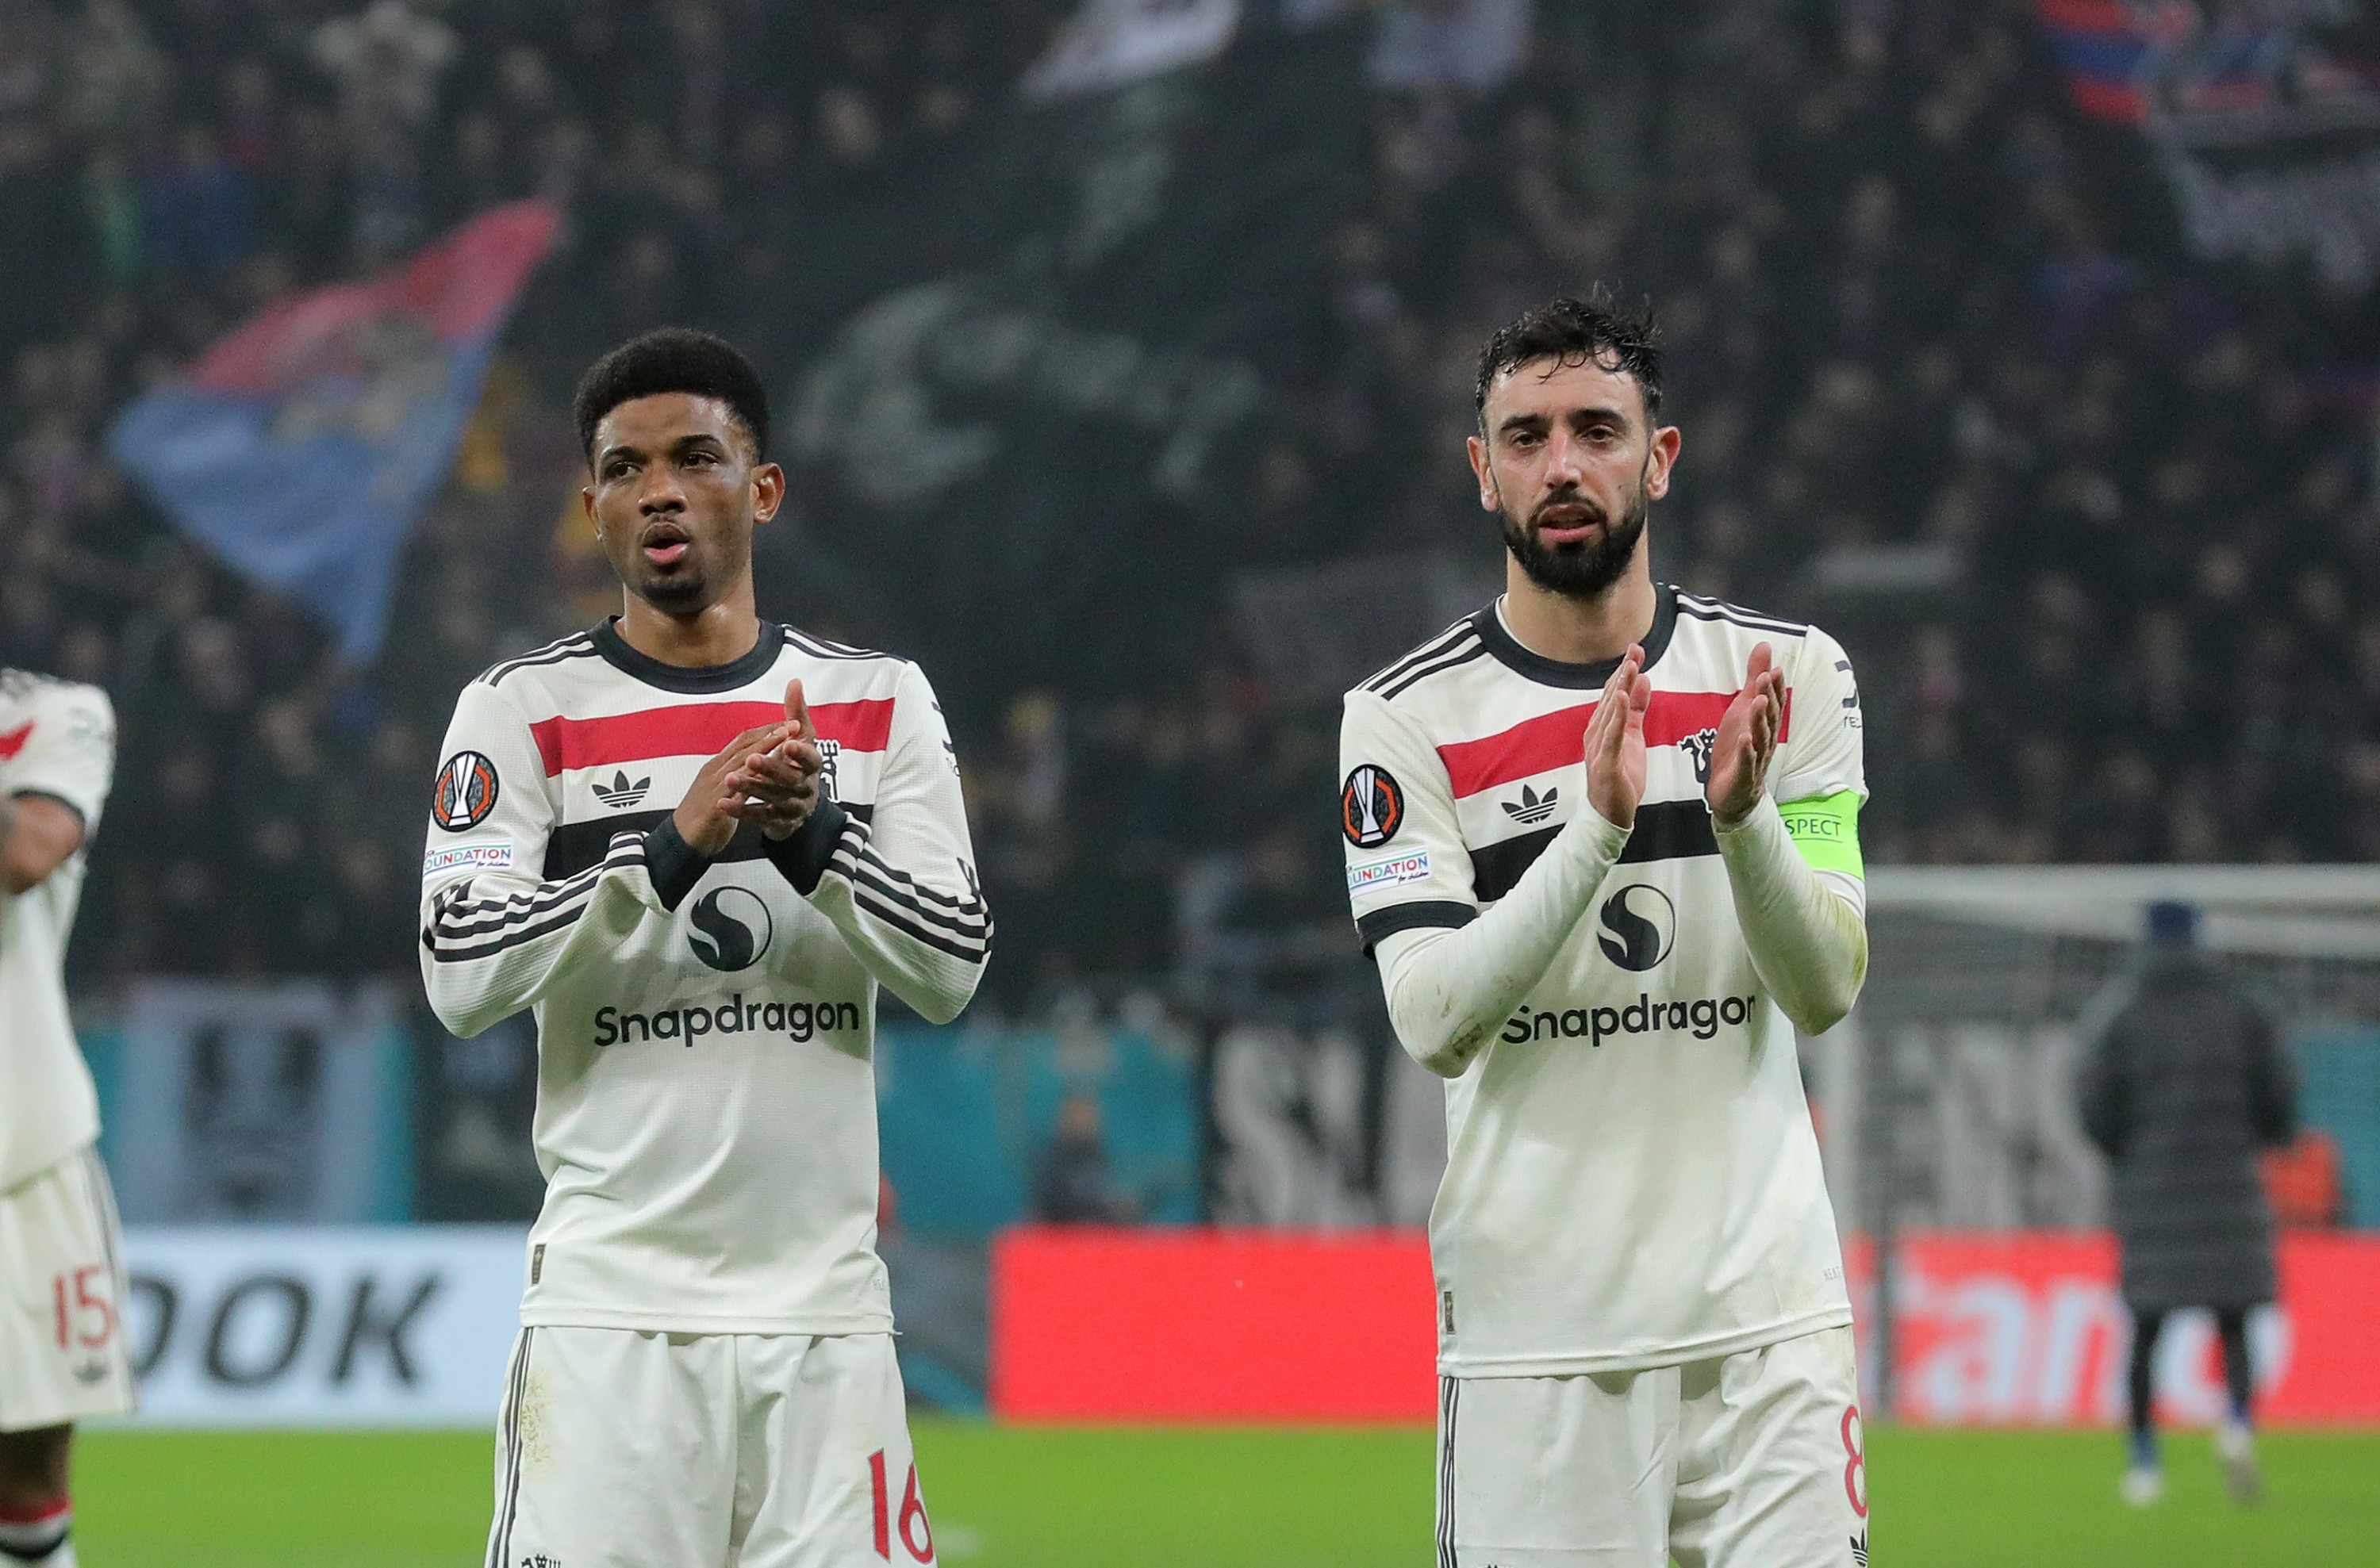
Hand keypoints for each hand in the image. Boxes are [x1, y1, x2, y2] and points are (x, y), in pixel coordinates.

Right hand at [670, 703, 811, 855]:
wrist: (680, 841)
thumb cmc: (703, 817)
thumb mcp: (724, 792)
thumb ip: (740, 779)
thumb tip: (759, 768)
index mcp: (717, 767)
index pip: (743, 742)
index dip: (766, 731)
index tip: (788, 723)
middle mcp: (715, 771)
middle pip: (744, 746)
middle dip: (770, 734)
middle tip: (793, 725)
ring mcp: (712, 786)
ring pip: (739, 762)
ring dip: (763, 749)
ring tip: (783, 739)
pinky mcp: (712, 805)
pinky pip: (732, 790)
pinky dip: (749, 779)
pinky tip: (765, 773)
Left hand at [721, 678, 825, 841]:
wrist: (800, 806)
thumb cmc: (798, 764)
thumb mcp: (802, 739)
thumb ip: (797, 712)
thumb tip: (795, 681)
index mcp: (812, 765)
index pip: (811, 758)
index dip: (801, 751)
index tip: (789, 742)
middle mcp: (806, 787)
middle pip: (790, 778)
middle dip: (771, 768)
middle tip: (752, 759)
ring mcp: (793, 806)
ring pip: (772, 797)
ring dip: (751, 788)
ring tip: (730, 779)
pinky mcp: (777, 821)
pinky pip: (759, 817)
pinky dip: (742, 810)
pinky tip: (723, 804)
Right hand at [1585, 644, 1649, 828]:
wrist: (1610, 813)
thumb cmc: (1620, 775)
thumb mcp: (1634, 737)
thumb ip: (1638, 710)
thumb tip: (1644, 681)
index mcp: (1603, 726)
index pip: (1615, 693)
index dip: (1625, 671)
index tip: (1636, 649)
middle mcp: (1597, 733)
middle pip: (1612, 698)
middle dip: (1624, 674)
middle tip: (1635, 651)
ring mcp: (1599, 747)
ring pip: (1611, 713)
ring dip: (1621, 688)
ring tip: (1631, 667)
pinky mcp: (1606, 762)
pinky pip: (1612, 736)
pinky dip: (1617, 717)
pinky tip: (1623, 699)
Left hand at [1707, 643, 1784, 826]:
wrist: (1733, 790)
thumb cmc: (1740, 747)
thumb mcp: (1744, 708)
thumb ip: (1754, 680)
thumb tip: (1765, 646)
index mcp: (1766, 724)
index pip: (1775, 703)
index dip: (1776, 687)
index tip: (1775, 668)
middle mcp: (1765, 740)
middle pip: (1770, 718)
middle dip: (1769, 697)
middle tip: (1766, 678)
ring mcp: (1755, 759)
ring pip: (1761, 738)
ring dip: (1759, 720)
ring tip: (1757, 702)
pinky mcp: (1743, 775)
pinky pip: (1747, 763)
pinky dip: (1746, 752)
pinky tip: (1744, 739)